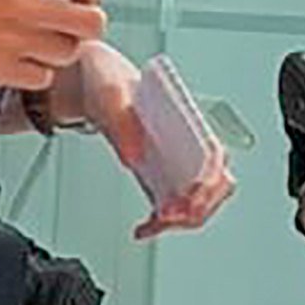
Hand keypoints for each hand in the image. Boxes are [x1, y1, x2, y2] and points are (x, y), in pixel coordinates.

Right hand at [0, 0, 103, 92]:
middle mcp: (23, 8)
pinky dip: (36, 71)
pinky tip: (21, 57)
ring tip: (40, 39)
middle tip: (68, 22)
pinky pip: (42, 79)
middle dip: (86, 22)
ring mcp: (12, 42)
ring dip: (60, 47)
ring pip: (68, 53)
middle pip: (92, 23)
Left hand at [43, 42, 239, 242]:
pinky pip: (173, 205)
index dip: (210, 179)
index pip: (215, 153)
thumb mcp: (110, 91)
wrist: (89, 83)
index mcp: (185, 115)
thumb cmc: (107, 78)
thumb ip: (122, 121)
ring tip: (153, 224)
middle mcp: (188, 139)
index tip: (191, 195)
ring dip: (182, 219)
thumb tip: (134, 155)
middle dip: (197, 207)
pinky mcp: (158, 173)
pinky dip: (162, 222)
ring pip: (197, 200)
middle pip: (214, 184)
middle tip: (169, 217)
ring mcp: (175, 159)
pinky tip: (145, 226)